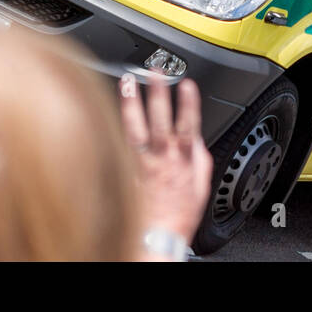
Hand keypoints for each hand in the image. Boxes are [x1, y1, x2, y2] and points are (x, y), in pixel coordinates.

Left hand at [119, 72, 213, 249]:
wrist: (156, 239)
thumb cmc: (179, 216)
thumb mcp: (202, 186)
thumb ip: (200, 158)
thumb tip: (196, 138)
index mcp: (183, 161)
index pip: (188, 126)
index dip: (188, 103)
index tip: (186, 83)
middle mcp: (161, 160)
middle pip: (159, 121)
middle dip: (158, 93)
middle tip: (154, 72)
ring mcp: (140, 165)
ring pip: (135, 129)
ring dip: (132, 103)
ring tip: (128, 82)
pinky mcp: (124, 171)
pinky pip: (119, 146)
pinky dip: (114, 126)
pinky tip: (108, 110)